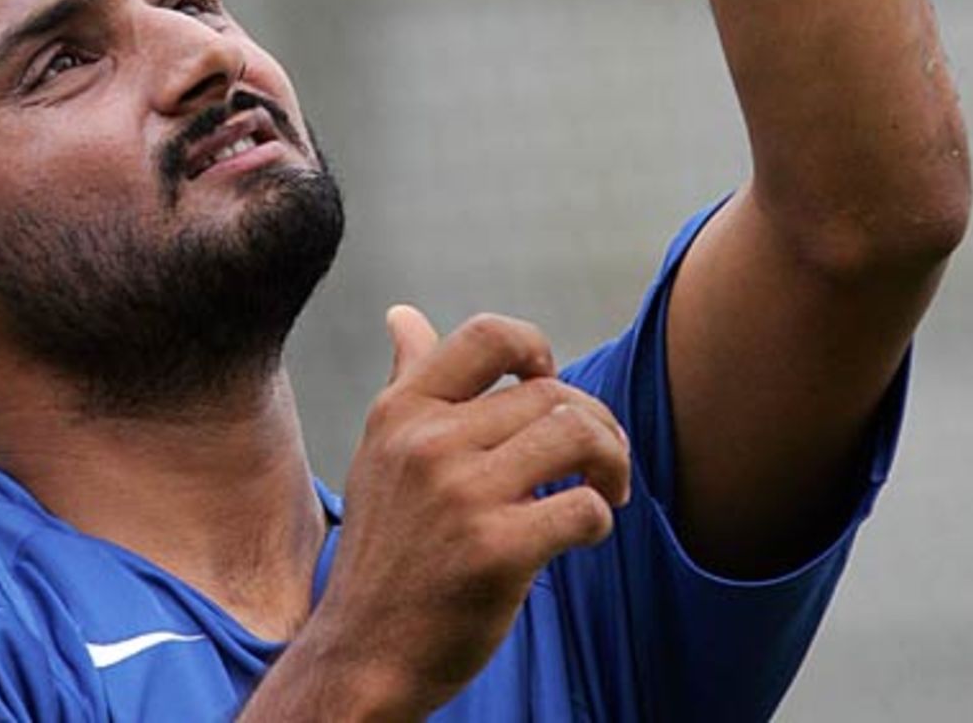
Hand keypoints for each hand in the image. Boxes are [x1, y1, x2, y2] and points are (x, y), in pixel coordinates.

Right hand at [300, 306, 629, 717]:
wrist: (362, 655)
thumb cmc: (386, 550)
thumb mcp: (381, 453)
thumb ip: (406, 381)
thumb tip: (403, 315)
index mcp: (402, 410)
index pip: (487, 335)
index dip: (535, 347)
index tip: (547, 383)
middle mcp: (429, 442)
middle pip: (548, 392)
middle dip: (593, 422)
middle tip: (600, 460)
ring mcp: (462, 494)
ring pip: (574, 435)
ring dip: (610, 460)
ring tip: (607, 488)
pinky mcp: (496, 552)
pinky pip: (583, 508)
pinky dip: (600, 518)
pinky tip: (585, 534)